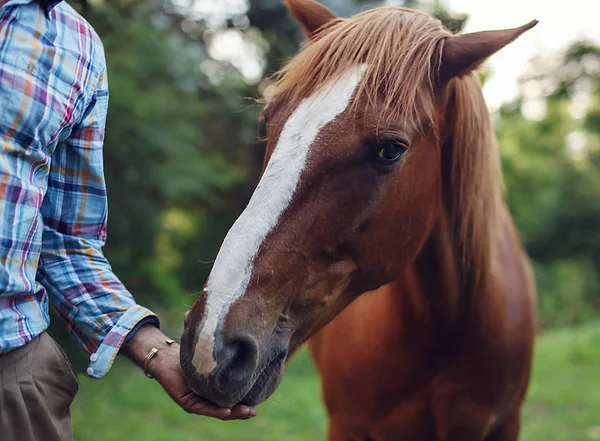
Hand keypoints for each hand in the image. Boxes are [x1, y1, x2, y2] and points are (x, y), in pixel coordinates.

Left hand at [121, 324, 255, 419]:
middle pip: (225, 410)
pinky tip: (226, 410)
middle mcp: (204, 400)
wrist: (166, 356)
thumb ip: (223, 362)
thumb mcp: (210, 359)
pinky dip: (215, 410)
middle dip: (240, 412)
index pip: (229, 401)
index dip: (242, 404)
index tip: (257, 404)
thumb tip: (246, 352)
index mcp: (211, 392)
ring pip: (216, 411)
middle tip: (254, 413)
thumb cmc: (189, 354)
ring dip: (232, 413)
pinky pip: (203, 407)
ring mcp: (196, 402)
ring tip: (245, 412)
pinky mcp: (187, 402)